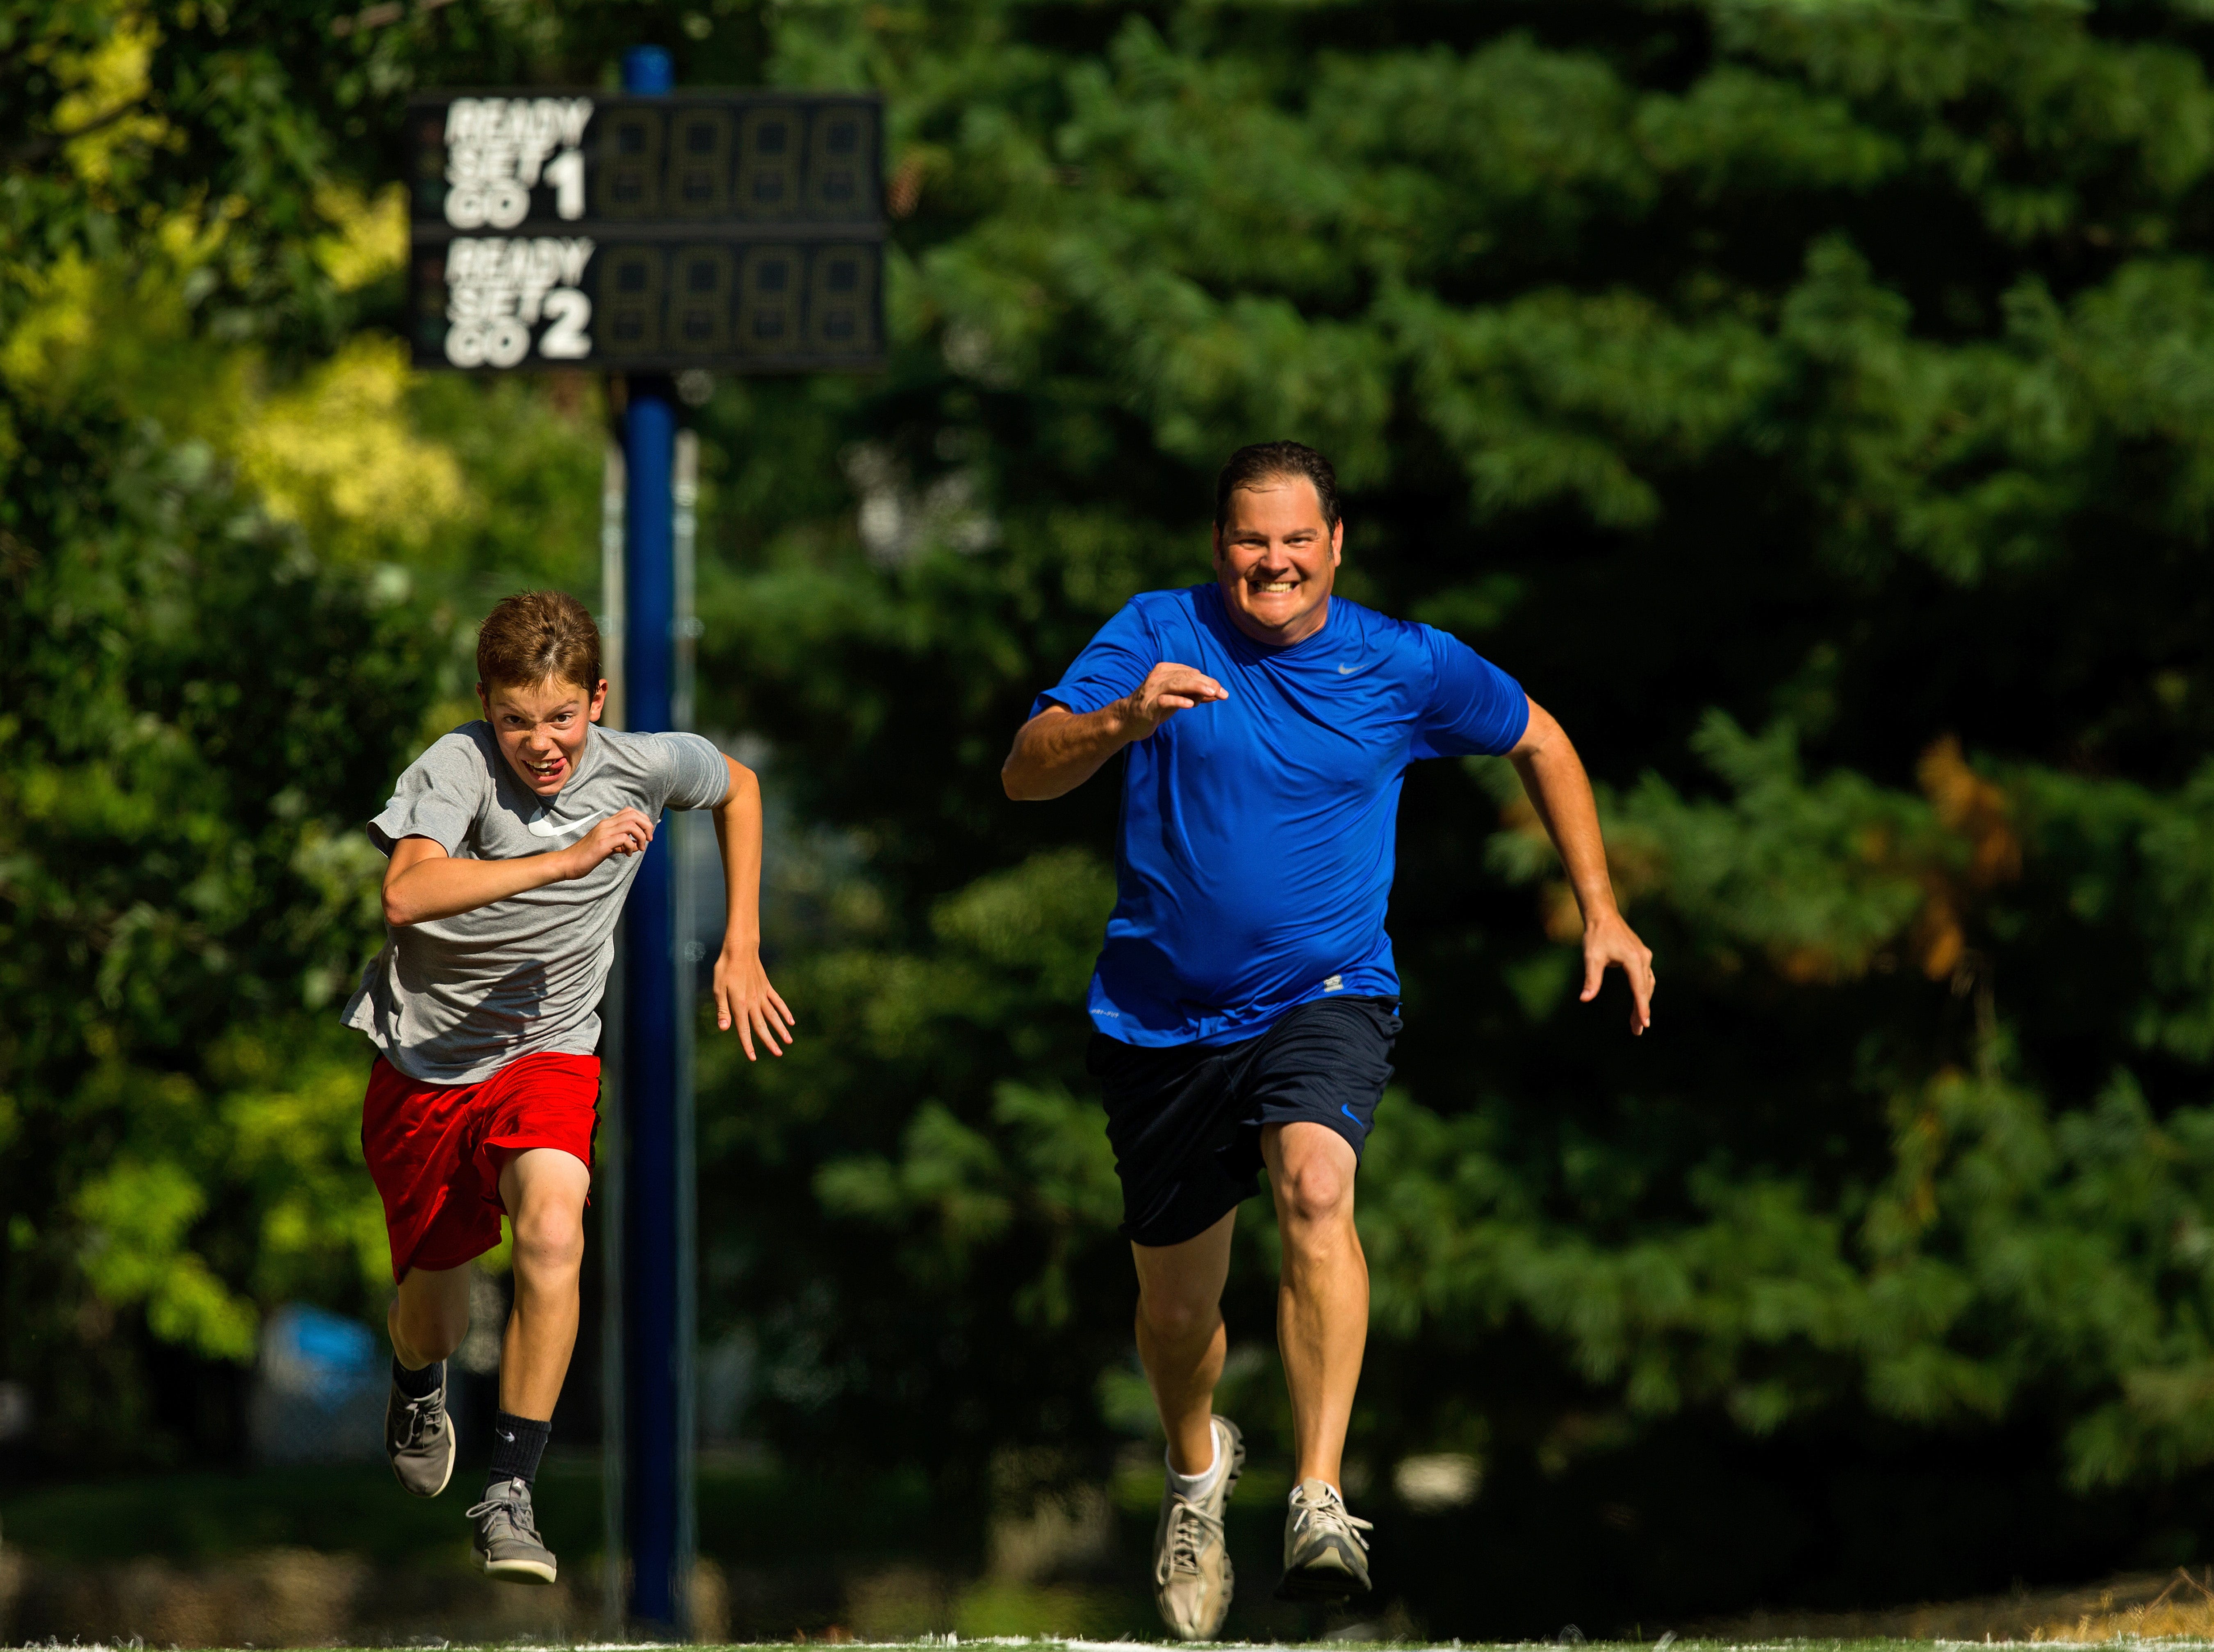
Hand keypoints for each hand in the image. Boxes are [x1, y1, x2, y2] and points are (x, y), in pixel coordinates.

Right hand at [561, 807, 654, 878]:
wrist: (568, 863)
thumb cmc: (586, 856)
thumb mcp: (607, 847)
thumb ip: (621, 844)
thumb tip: (636, 845)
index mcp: (607, 824)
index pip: (630, 811)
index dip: (643, 820)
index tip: (647, 834)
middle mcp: (606, 824)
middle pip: (633, 814)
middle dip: (646, 826)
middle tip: (648, 840)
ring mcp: (603, 832)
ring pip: (631, 824)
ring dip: (641, 836)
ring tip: (640, 848)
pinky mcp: (602, 843)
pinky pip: (624, 838)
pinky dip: (631, 846)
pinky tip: (627, 854)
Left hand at [713, 942, 794, 1060]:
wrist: (740, 948)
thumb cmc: (725, 968)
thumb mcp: (718, 988)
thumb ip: (722, 1009)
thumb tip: (724, 1028)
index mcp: (740, 1004)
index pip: (744, 1029)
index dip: (748, 1045)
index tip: (753, 1058)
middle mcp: (753, 1002)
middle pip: (762, 1026)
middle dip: (769, 1042)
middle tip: (778, 1054)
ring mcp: (762, 994)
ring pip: (773, 1016)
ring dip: (780, 1029)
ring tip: (788, 1041)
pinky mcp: (767, 987)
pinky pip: (777, 1002)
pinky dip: (784, 1011)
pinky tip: (791, 1021)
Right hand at [1118, 662, 1227, 737]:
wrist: (1128, 720)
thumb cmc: (1155, 707)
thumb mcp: (1177, 698)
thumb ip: (1195, 695)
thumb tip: (1216, 693)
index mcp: (1166, 670)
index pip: (1192, 673)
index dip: (1209, 681)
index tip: (1222, 693)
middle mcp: (1159, 676)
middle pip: (1187, 676)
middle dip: (1207, 683)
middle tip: (1223, 693)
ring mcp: (1153, 690)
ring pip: (1177, 684)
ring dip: (1196, 688)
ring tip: (1212, 693)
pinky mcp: (1148, 704)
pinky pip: (1165, 700)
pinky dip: (1178, 701)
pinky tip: (1190, 705)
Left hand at [1582, 909, 1654, 1034]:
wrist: (1602, 916)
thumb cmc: (1596, 935)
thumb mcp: (1591, 958)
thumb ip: (1591, 979)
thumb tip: (1585, 999)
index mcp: (1634, 960)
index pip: (1639, 989)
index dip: (1642, 1008)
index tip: (1645, 1023)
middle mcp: (1643, 958)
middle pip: (1645, 989)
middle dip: (1641, 1010)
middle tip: (1637, 1031)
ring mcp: (1644, 956)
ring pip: (1647, 984)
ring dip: (1643, 1002)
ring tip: (1637, 1022)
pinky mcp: (1642, 955)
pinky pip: (1645, 977)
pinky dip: (1643, 991)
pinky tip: (1639, 1001)